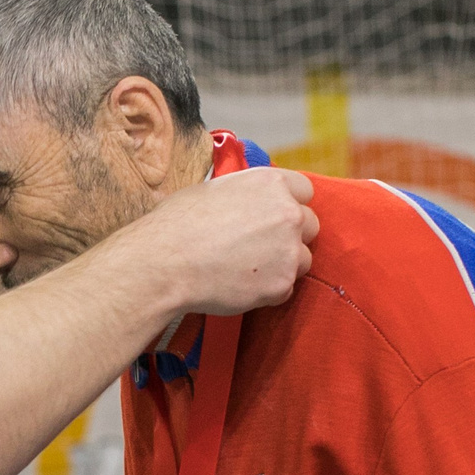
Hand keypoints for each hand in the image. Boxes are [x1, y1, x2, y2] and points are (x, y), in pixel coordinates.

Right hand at [109, 167, 317, 317]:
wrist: (165, 263)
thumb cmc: (177, 224)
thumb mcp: (213, 189)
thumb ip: (244, 195)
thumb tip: (245, 203)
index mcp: (271, 183)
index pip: (304, 191)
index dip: (289, 204)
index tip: (274, 217)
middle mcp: (288, 213)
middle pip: (309, 225)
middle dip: (290, 236)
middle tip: (260, 247)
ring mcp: (288, 250)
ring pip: (301, 260)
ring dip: (281, 266)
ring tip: (245, 269)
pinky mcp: (281, 284)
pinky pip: (284, 289)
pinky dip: (267, 291)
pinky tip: (239, 285)